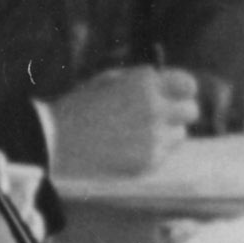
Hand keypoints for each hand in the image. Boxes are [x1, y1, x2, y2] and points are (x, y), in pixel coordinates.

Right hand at [43, 66, 201, 178]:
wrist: (52, 142)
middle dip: (177, 113)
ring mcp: (154, 137)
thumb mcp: (108, 81)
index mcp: (144, 83)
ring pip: (180, 135)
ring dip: (165, 134)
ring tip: (136, 135)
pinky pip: (163, 154)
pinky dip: (151, 151)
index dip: (182, 90)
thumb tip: (171, 84)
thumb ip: (143, 81)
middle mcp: (155, 108)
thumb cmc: (78, 108)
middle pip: (191, 111)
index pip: (188, 84)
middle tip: (158, 118)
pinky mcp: (149, 161)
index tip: (174, 96)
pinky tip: (126, 149)